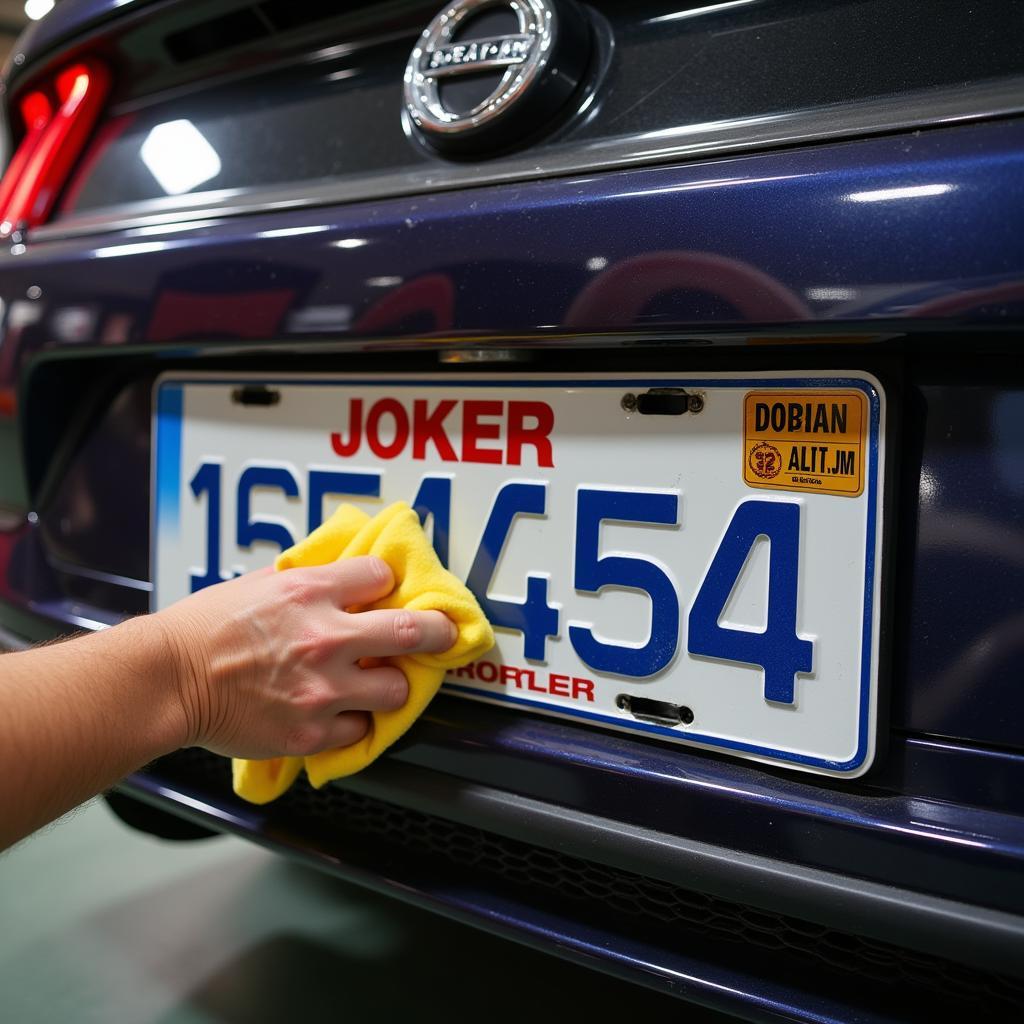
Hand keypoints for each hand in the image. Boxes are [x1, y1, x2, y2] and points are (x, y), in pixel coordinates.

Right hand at [153, 557, 455, 759]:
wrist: (167, 680)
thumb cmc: (205, 628)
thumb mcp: (259, 583)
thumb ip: (308, 580)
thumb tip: (345, 576)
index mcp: (309, 592)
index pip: (380, 576)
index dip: (385, 584)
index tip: (384, 593)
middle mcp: (324, 638)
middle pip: (413, 631)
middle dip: (437, 632)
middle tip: (443, 634)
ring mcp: (321, 689)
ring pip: (395, 690)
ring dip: (390, 686)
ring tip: (376, 684)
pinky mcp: (310, 732)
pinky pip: (359, 729)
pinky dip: (352, 722)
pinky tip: (335, 713)